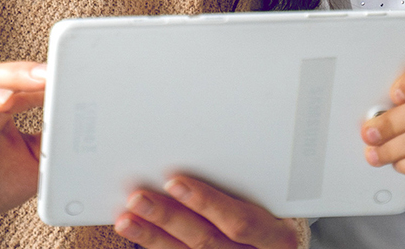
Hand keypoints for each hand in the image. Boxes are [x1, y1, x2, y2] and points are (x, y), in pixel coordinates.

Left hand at [114, 176, 297, 248]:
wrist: (278, 247)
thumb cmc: (276, 214)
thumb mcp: (276, 199)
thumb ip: (244, 185)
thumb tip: (190, 163)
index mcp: (276, 237)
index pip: (241, 221)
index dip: (207, 203)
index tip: (174, 181)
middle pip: (207, 241)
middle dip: (169, 218)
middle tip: (138, 197)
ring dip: (153, 236)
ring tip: (127, 218)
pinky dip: (156, 246)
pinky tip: (137, 231)